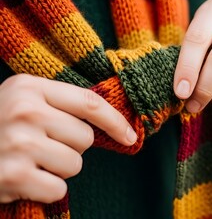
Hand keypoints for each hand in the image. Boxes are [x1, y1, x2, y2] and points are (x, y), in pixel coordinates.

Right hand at [0, 74, 135, 203]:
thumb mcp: (23, 103)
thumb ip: (60, 105)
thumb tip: (114, 123)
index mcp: (29, 87)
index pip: (89, 103)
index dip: (115, 121)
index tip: (131, 136)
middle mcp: (25, 110)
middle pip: (85, 137)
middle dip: (70, 147)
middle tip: (40, 147)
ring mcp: (18, 142)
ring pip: (75, 164)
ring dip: (58, 169)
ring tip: (30, 162)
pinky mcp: (14, 175)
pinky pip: (59, 189)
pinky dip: (46, 189)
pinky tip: (23, 180)